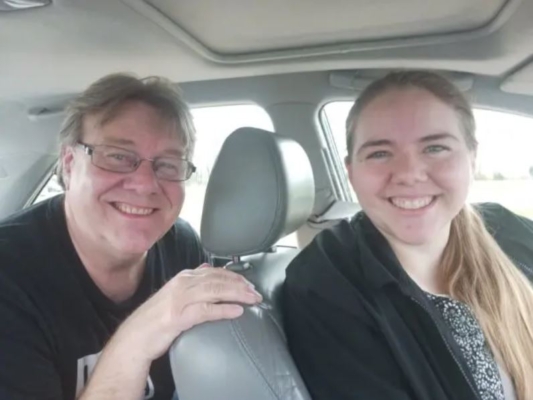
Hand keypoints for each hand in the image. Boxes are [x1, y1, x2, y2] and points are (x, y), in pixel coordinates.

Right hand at [112, 264, 261, 363]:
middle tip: (257, 293)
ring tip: (252, 300)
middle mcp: (183, 284)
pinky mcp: (178, 317)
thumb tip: (208, 267)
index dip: (236, 278)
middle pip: (218, 280)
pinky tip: (237, 312)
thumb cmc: (157, 317)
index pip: (216, 272)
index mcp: (184, 277)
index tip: (250, 285)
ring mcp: (180, 299)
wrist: (135, 336)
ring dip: (237, 295)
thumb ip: (192, 280)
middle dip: (241, 285)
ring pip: (215, 291)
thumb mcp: (175, 292)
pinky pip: (206, 310)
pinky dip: (223, 310)